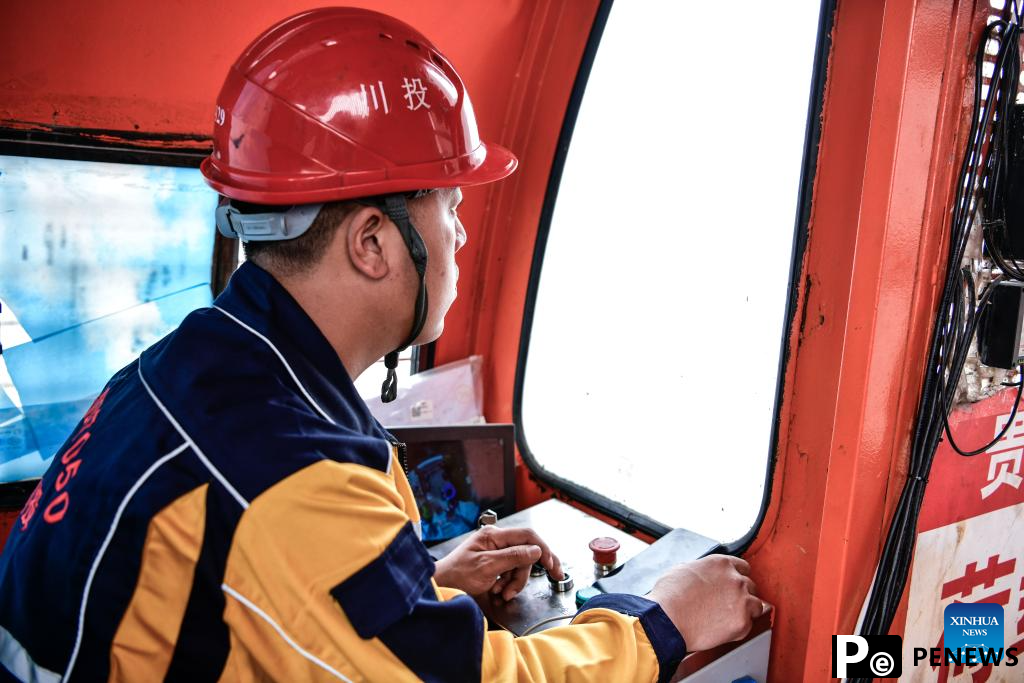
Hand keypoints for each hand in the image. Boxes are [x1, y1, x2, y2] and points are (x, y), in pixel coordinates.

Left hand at [433, 525, 562, 599]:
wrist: (442, 587)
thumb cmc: (457, 575)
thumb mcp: (487, 567)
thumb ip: (513, 557)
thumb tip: (536, 551)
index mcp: (494, 535)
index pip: (528, 536)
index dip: (543, 550)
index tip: (552, 566)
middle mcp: (497, 540)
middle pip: (525, 555)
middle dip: (521, 576)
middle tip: (516, 591)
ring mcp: (496, 551)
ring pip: (519, 567)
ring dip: (513, 583)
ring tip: (499, 593)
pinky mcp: (495, 563)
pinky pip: (511, 573)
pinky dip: (507, 585)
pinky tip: (496, 591)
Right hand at [647, 555, 770, 651]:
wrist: (667, 620)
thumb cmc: (669, 596)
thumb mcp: (682, 569)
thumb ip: (701, 569)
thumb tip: (702, 574)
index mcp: (721, 564)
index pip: (743, 567)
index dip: (737, 577)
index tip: (732, 585)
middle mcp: (735, 579)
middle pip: (750, 586)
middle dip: (741, 594)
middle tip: (727, 604)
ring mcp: (741, 600)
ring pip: (756, 605)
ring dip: (745, 611)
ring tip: (727, 618)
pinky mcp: (742, 622)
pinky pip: (749, 625)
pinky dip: (739, 628)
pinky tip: (723, 628)